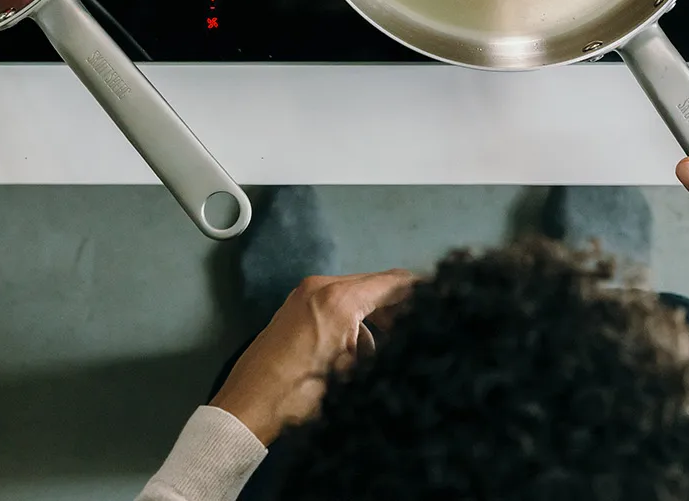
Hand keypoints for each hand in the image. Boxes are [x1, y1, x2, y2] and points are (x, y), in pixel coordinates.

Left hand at [210, 269, 413, 444]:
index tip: (440, 300)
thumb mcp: (351, 374)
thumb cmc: (299, 394)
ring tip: (391, 345)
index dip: (420, 290)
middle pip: (374, 284)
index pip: (392, 282)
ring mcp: (304, 294)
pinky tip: (361, 349)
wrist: (247, 406)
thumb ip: (382, 347)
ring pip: (355, 294)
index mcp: (338, 299)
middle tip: (420, 327)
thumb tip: (410, 336)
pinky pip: (336, 302)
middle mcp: (321, 286)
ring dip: (376, 314)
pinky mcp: (295, 306)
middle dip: (398, 305)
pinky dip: (354, 318)